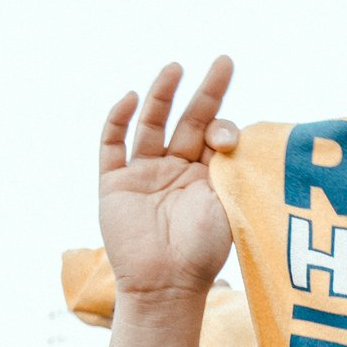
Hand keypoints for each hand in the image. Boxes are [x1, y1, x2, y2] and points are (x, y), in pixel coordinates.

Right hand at [99, 57, 237, 301]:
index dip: (224, 126)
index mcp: (206, 180)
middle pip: (189, 121)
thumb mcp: (227, 207)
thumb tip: (234, 135)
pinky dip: (117, 120)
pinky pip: (111, 145)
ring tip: (176, 68)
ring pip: (150, 125)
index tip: (228, 137)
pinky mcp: (115, 184)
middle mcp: (176, 173)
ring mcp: (144, 176)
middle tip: (224, 61)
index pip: (215, 137)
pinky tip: (129, 98)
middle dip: (205, 92)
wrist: (166, 285)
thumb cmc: (203, 254)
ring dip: (162, 96)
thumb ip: (231, 171)